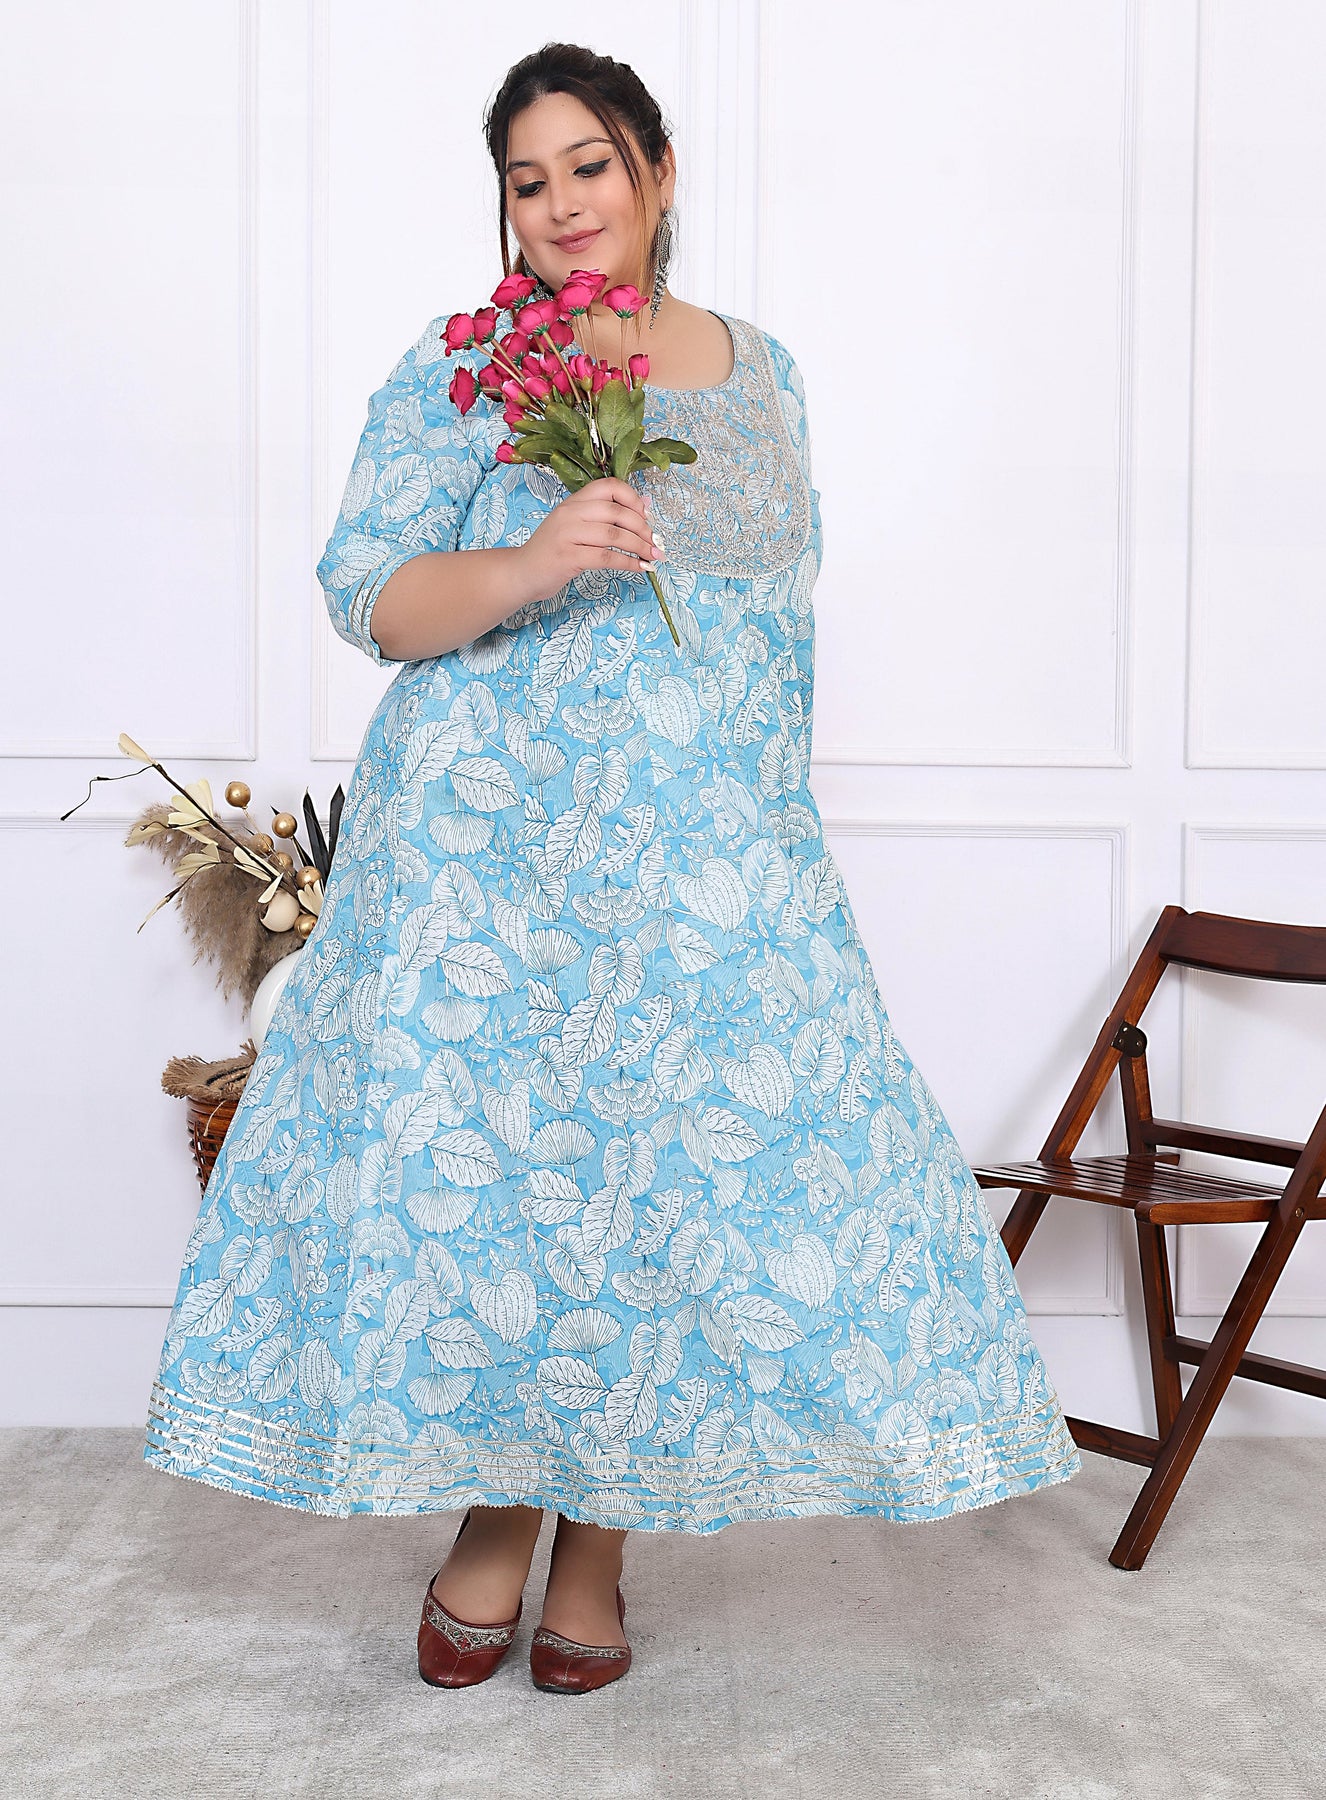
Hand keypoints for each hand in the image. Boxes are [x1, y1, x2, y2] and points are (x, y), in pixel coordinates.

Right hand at [520, 477, 660, 600]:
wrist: (522, 572)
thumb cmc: (554, 550)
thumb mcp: (577, 526)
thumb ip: (605, 516)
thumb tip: (645, 504)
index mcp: (573, 501)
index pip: (609, 486)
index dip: (632, 499)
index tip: (646, 516)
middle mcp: (569, 513)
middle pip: (616, 511)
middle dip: (642, 528)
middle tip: (655, 542)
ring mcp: (567, 534)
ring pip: (613, 535)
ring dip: (639, 547)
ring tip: (652, 557)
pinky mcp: (567, 558)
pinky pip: (606, 557)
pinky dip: (628, 563)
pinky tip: (639, 568)